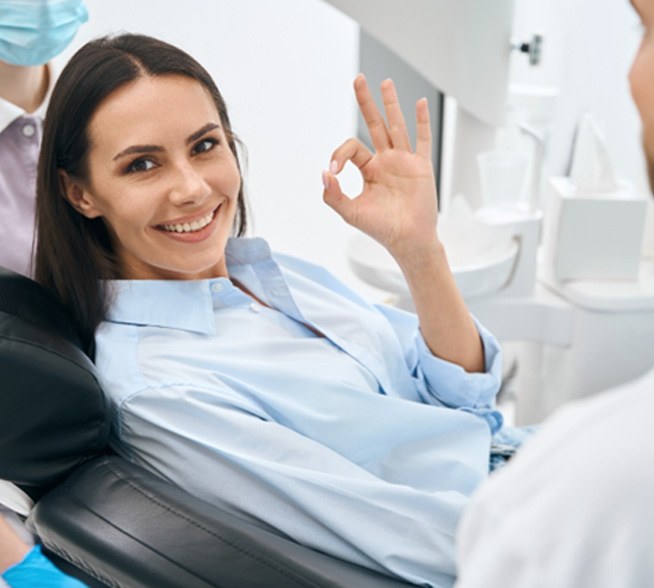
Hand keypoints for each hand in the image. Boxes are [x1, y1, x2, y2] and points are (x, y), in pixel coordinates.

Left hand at [322, 74, 438, 261]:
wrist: (407, 240)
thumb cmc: (380, 228)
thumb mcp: (350, 213)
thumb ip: (333, 195)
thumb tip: (324, 172)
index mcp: (369, 170)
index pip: (353, 148)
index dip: (339, 154)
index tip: (334, 172)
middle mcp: (386, 162)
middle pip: (375, 124)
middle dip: (366, 103)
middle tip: (358, 79)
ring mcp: (405, 162)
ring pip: (397, 126)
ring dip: (391, 104)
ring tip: (385, 82)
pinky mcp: (422, 167)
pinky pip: (423, 140)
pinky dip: (422, 122)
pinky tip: (420, 103)